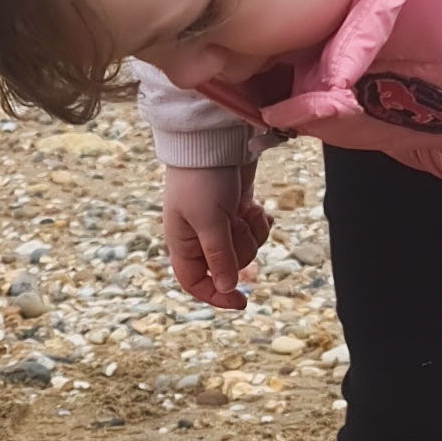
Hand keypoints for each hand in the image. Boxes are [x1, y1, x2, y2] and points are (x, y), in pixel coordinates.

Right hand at [161, 163, 270, 308]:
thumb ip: (219, 256)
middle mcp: (200, 236)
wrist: (213, 138)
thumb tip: (228, 287)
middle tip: (237, 225)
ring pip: (245, 248)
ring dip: (251, 232)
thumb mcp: (210, 221)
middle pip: (228, 266)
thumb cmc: (202, 179)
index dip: (216, 296)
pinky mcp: (238, 208)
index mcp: (183, 243)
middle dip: (240, 249)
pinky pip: (254, 229)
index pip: (196, 282)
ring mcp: (221, 223)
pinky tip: (257, 206)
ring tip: (246, 210)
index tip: (242, 302)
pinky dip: (259, 221)